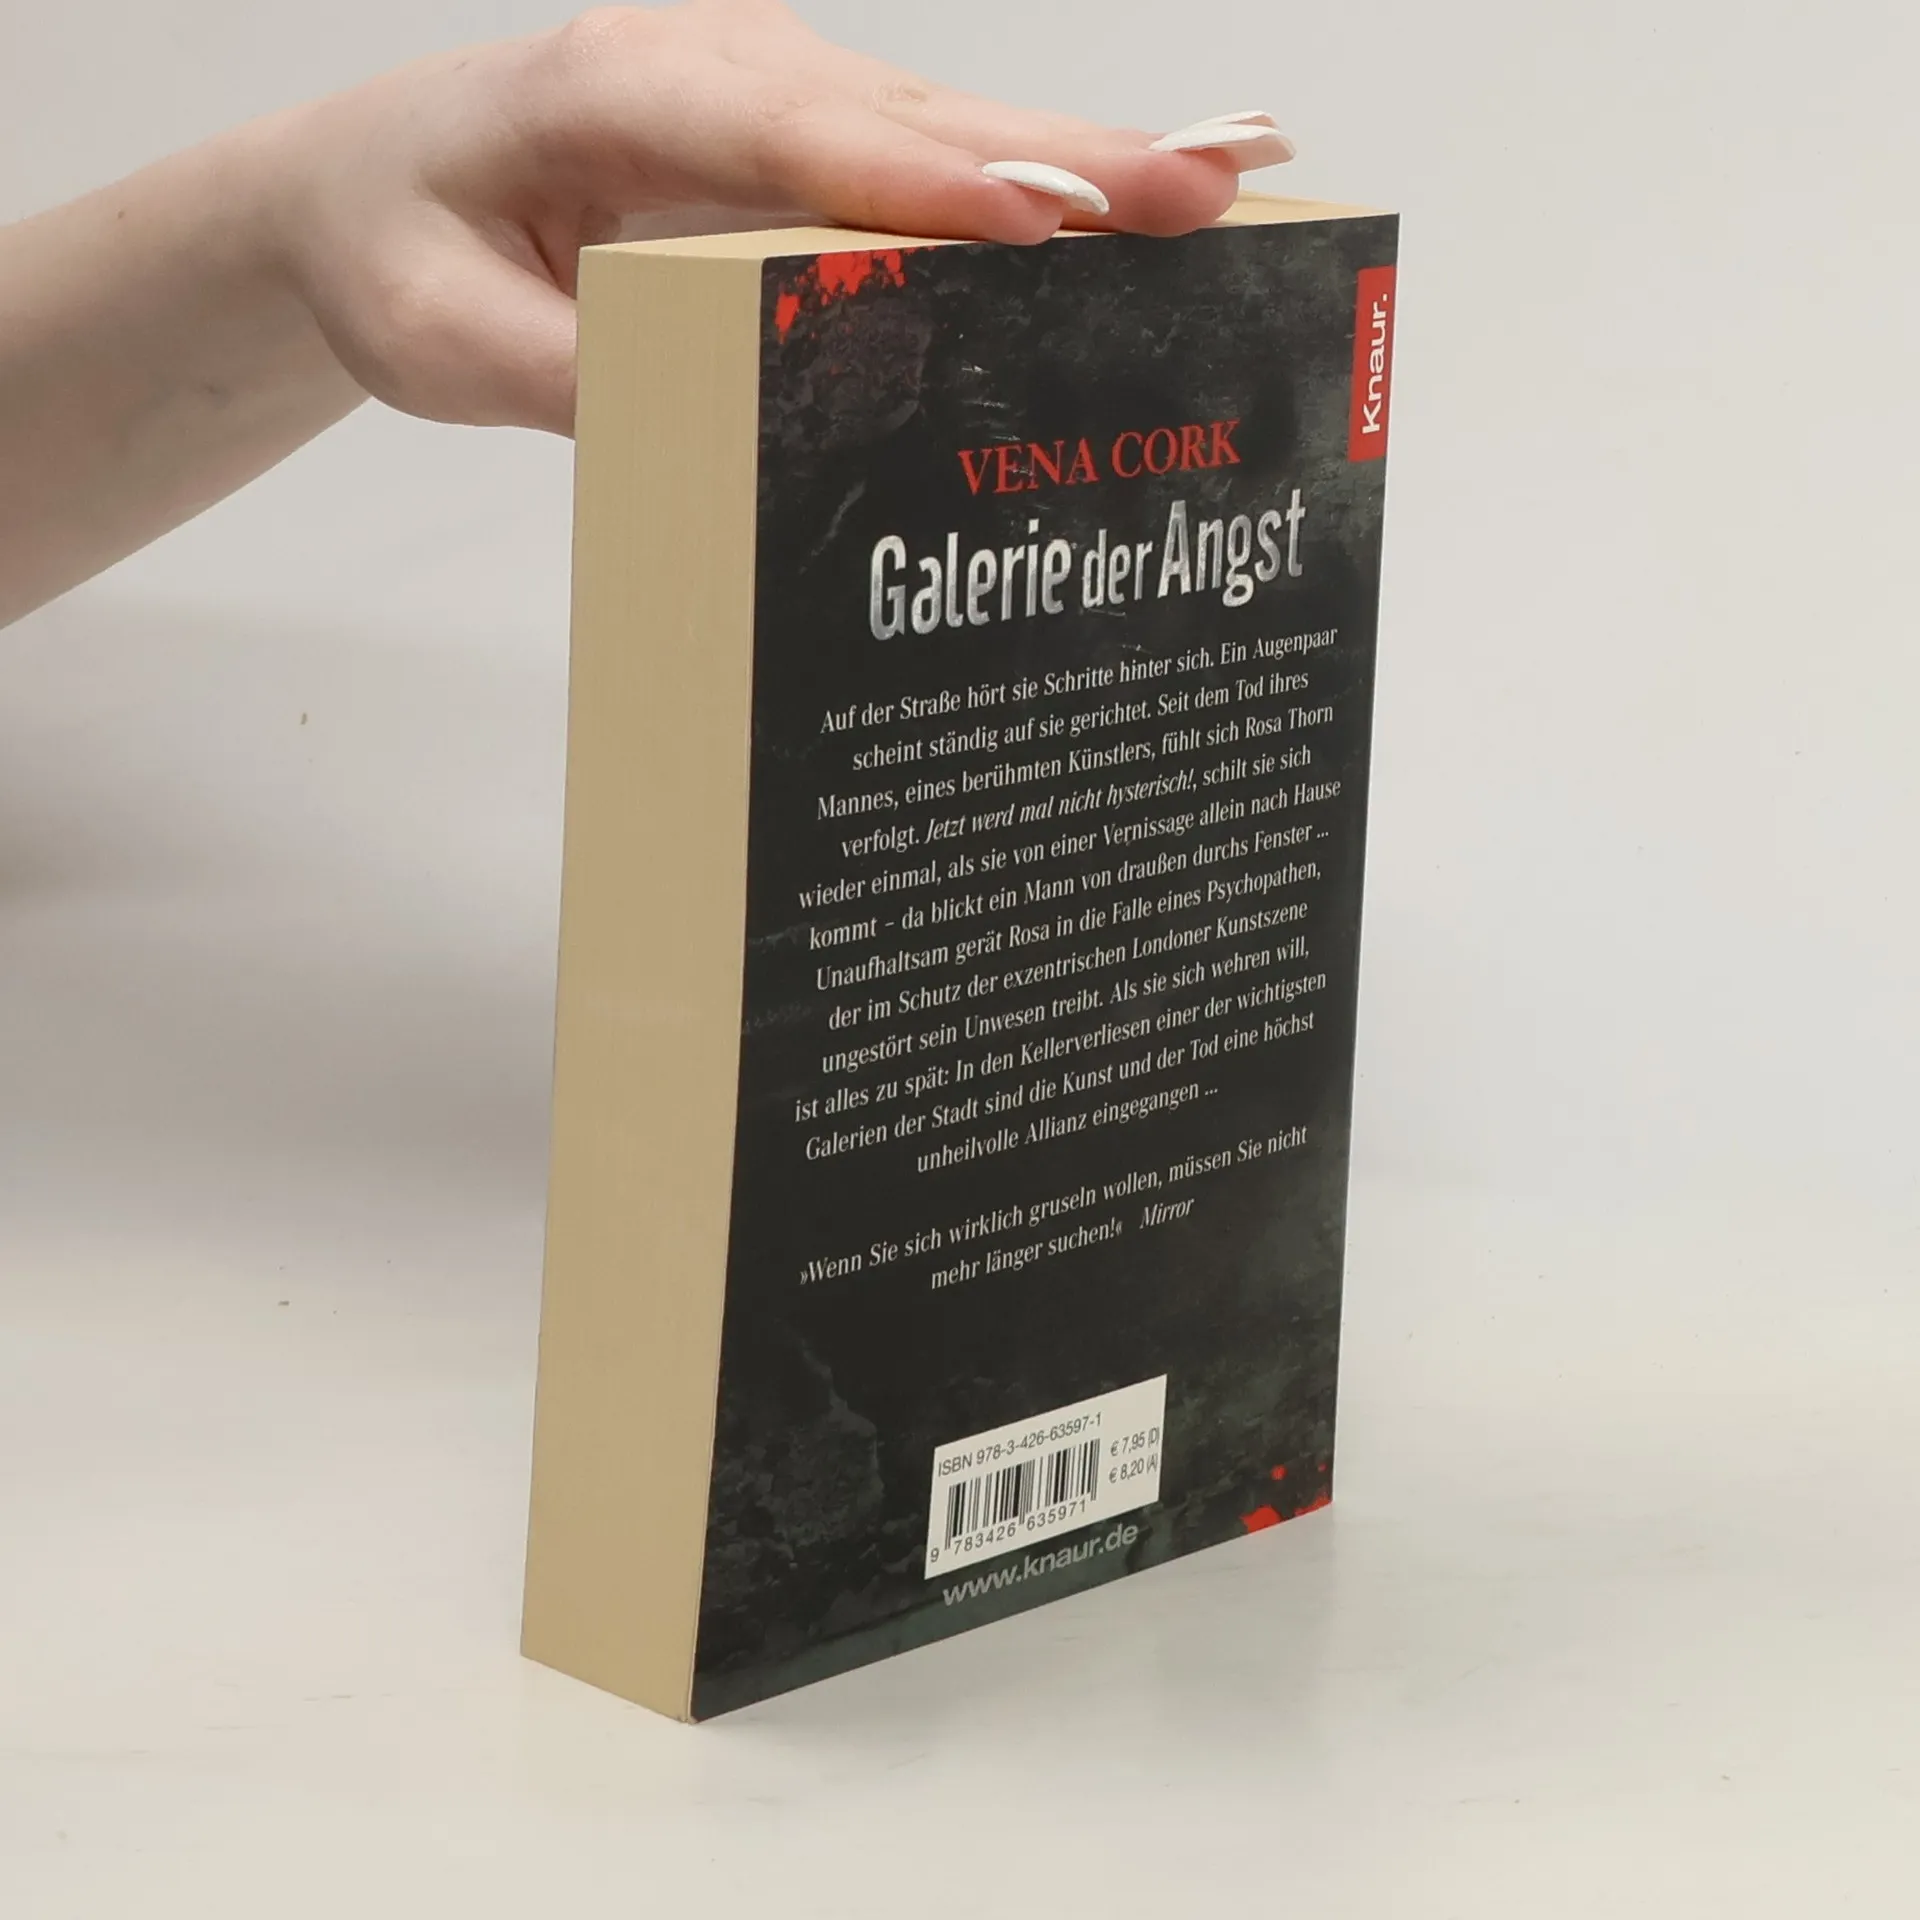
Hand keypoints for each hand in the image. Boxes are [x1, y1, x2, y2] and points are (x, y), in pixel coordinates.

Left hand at [265, 0, 1293, 434]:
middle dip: (1066, 160)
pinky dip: (1034, 181)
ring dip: (1081, 167)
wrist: (372, 190)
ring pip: (941, 126)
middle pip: (908, 116)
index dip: (920, 180)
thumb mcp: (447, 346)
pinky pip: (925, 156)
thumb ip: (573, 382)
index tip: (1036, 222)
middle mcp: (712, 67)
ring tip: (1223, 191)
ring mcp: (765, 91)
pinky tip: (1129, 201)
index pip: (786, 139)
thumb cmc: (403, 251)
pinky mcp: (796, 135)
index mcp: (612, 93)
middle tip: (1208, 193)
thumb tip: (724, 429)